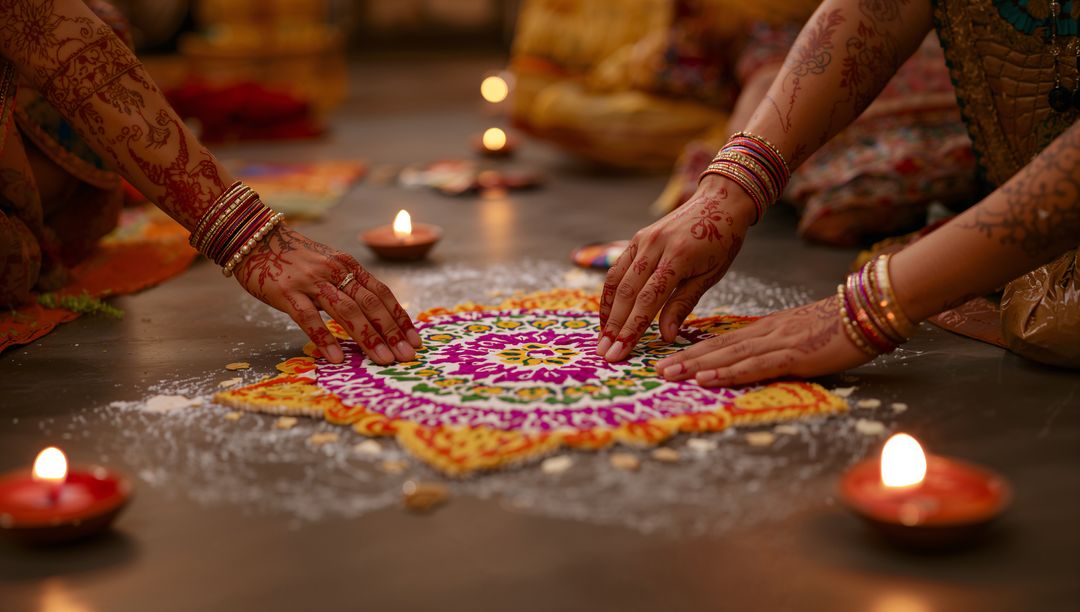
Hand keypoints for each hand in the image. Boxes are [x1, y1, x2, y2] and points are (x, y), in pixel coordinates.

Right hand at [233, 224, 420, 364]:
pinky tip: (337, 357)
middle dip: (391, 332)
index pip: (382, 294)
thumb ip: (348, 285)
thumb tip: (374, 315)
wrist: (254, 237)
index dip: (400, 318)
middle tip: (406, 356)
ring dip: (368, 337)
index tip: (415, 340)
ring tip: (382, 359)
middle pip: (370, 304)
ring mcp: (311, 282)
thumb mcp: (328, 265)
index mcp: (348, 266)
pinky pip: (309, 318)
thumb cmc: (293, 258)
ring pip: (346, 311)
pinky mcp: (287, 293)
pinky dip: (325, 338)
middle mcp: (334, 272)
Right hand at [598, 176, 753, 361]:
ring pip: (616, 280)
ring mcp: (642, 240)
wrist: (719, 201)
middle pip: (627, 293)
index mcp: (678, 258)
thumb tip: (665, 336)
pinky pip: (617, 268)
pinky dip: (610, 293)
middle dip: (614, 326)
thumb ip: (683, 304)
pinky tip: (608, 312)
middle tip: (605, 353)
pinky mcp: (637, 239)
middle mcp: (655, 247)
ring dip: (607, 312)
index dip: (632, 328)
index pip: (648, 300)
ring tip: (602, 338)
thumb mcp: (710, 275)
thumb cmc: (721, 241)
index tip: (620, 352)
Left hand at [655, 296, 870, 385]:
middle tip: (655, 370)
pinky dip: (728, 373)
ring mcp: (777, 343)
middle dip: (684, 360)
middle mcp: (765, 334)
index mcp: (765, 329)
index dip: (693, 351)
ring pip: (728, 356)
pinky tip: (707, 379)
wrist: (868, 312)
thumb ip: (778, 346)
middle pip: (717, 348)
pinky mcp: (793, 355)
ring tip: (669, 374)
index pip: (722, 341)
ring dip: (696, 366)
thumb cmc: (839, 326)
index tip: (668, 359)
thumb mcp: (800, 335)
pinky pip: (754, 366)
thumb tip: (756, 359)